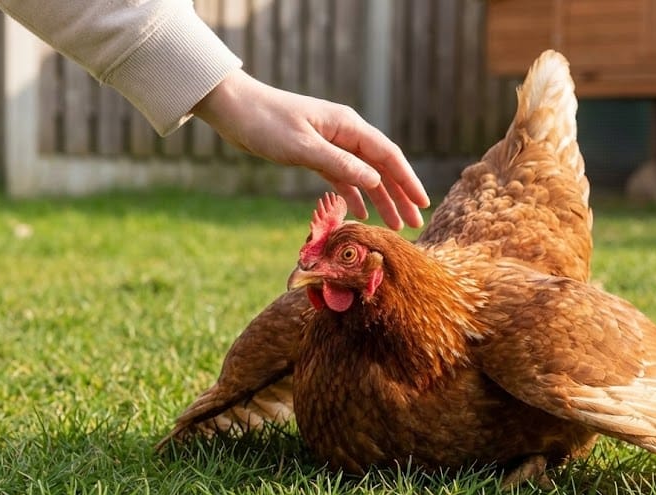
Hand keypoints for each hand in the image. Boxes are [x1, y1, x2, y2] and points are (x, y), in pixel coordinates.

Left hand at [191, 69, 428, 229]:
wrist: (233, 108)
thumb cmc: (265, 122)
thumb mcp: (303, 147)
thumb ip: (339, 164)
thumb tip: (375, 180)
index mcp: (348, 126)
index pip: (387, 156)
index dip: (407, 181)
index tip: (422, 204)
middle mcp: (345, 133)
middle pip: (381, 167)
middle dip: (399, 195)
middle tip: (414, 224)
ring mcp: (331, 143)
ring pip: (364, 175)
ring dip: (380, 199)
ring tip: (394, 225)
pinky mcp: (316, 153)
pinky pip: (343, 177)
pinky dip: (354, 195)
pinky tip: (361, 214)